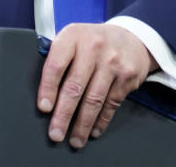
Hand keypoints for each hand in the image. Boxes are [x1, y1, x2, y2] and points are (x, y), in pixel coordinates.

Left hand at [38, 23, 157, 148]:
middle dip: (63, 115)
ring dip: (82, 124)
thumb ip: (59, 57)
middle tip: (55, 134)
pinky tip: (93, 130)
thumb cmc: (94, 42)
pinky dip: (101, 121)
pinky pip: (111, 104)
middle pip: (74, 87)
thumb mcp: (74, 38)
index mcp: (73, 35)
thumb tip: (43, 92)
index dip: (48, 89)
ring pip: (93, 100)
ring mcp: (112, 62)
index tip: (44, 108)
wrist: (132, 38)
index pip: (56, 64)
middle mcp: (93, 47)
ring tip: (75, 140)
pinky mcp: (127, 76)